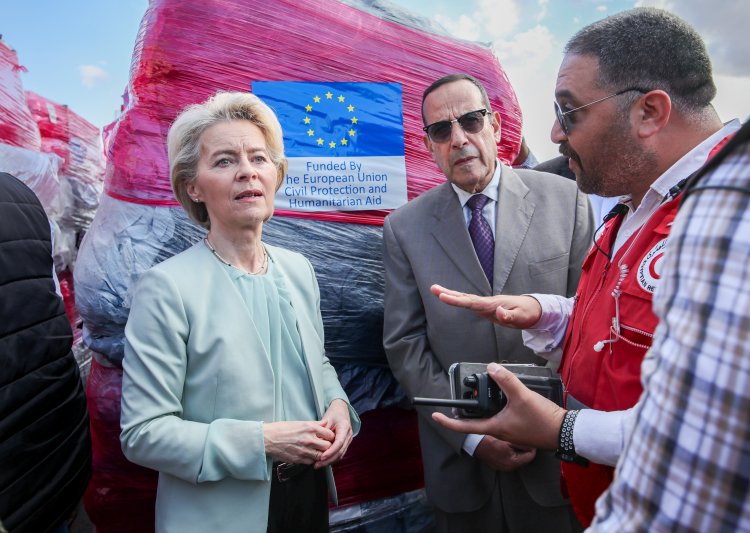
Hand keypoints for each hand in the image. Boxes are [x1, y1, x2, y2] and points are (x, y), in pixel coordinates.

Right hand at [263, 421, 333, 464]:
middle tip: (325, 446)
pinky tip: (309, 456)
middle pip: (328, 446)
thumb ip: (316, 424)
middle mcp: (309, 439)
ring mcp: (304, 450)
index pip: (330, 435)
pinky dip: (313, 460)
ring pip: (321, 456)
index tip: (329, 438)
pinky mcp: (299, 459)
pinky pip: (312, 462)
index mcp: (310, 428)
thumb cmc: (282, 429)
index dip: (331, 437)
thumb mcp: (300, 422)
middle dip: (328, 447)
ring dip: (321, 455)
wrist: (268, 438)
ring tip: (318, 452)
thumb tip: (326, 422)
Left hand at [315, 399, 352, 468]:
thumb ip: (323, 431)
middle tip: (317, 464)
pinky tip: (323, 461)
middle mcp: (348, 435)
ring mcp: (348, 440)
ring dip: (329, 461)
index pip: (339, 442)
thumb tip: (316, 444)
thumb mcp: (326, 419)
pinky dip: (331, 458)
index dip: (331, 451)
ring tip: (318, 465)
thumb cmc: (333, 413)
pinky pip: (339, 453)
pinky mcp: (345, 444)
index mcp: (345, 427)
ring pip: (340, 455)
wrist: (341, 410)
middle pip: (340, 451)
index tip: (322, 457)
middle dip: (329, 460)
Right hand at [430, 285, 541, 328]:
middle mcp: (487, 302)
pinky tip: (449, 298)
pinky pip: (469, 303)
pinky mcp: (485, 308)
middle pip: (465, 298)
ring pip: (465, 299)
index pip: (472, 302)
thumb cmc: (527, 313)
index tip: (444, 296)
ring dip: (451, 295)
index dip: (457, 300)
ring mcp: (486, 304)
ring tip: (436, 290)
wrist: (533, 309)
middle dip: (449, 294)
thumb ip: (509, 316)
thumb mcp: (522, 317)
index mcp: (493, 304)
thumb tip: (499, 312)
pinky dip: (458, 300)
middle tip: (433, 288)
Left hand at [432, 363, 565, 449]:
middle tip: (464, 395)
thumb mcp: (522, 396)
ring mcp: (510, 430)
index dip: (448, 422)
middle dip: (469, 408)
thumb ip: (506, 380)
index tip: (436, 415)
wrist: (564, 431)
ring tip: (487, 389)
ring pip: (490, 416)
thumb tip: (492, 367)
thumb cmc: (542, 419)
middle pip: (477, 420)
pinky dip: (499, 404)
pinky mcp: (519, 426)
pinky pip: (503, 416)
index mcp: (495, 427)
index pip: (465, 427)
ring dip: (486, 404)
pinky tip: (507, 395)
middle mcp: (499, 431)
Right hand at [474, 435, 535, 471]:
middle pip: (525, 457)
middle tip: (518, 439)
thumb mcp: (508, 439)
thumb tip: (530, 444)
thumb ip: (521, 443)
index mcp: (513, 462)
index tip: (527, 439)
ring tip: (510, 442)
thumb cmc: (490, 440)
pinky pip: (509, 459)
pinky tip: (505, 446)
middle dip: (523, 449)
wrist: (475, 443)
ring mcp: (503, 467)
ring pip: (517, 458)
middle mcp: (509, 467)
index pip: (531, 455)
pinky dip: (509, 453)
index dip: (530, 446)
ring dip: (516, 450)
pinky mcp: (498, 465)